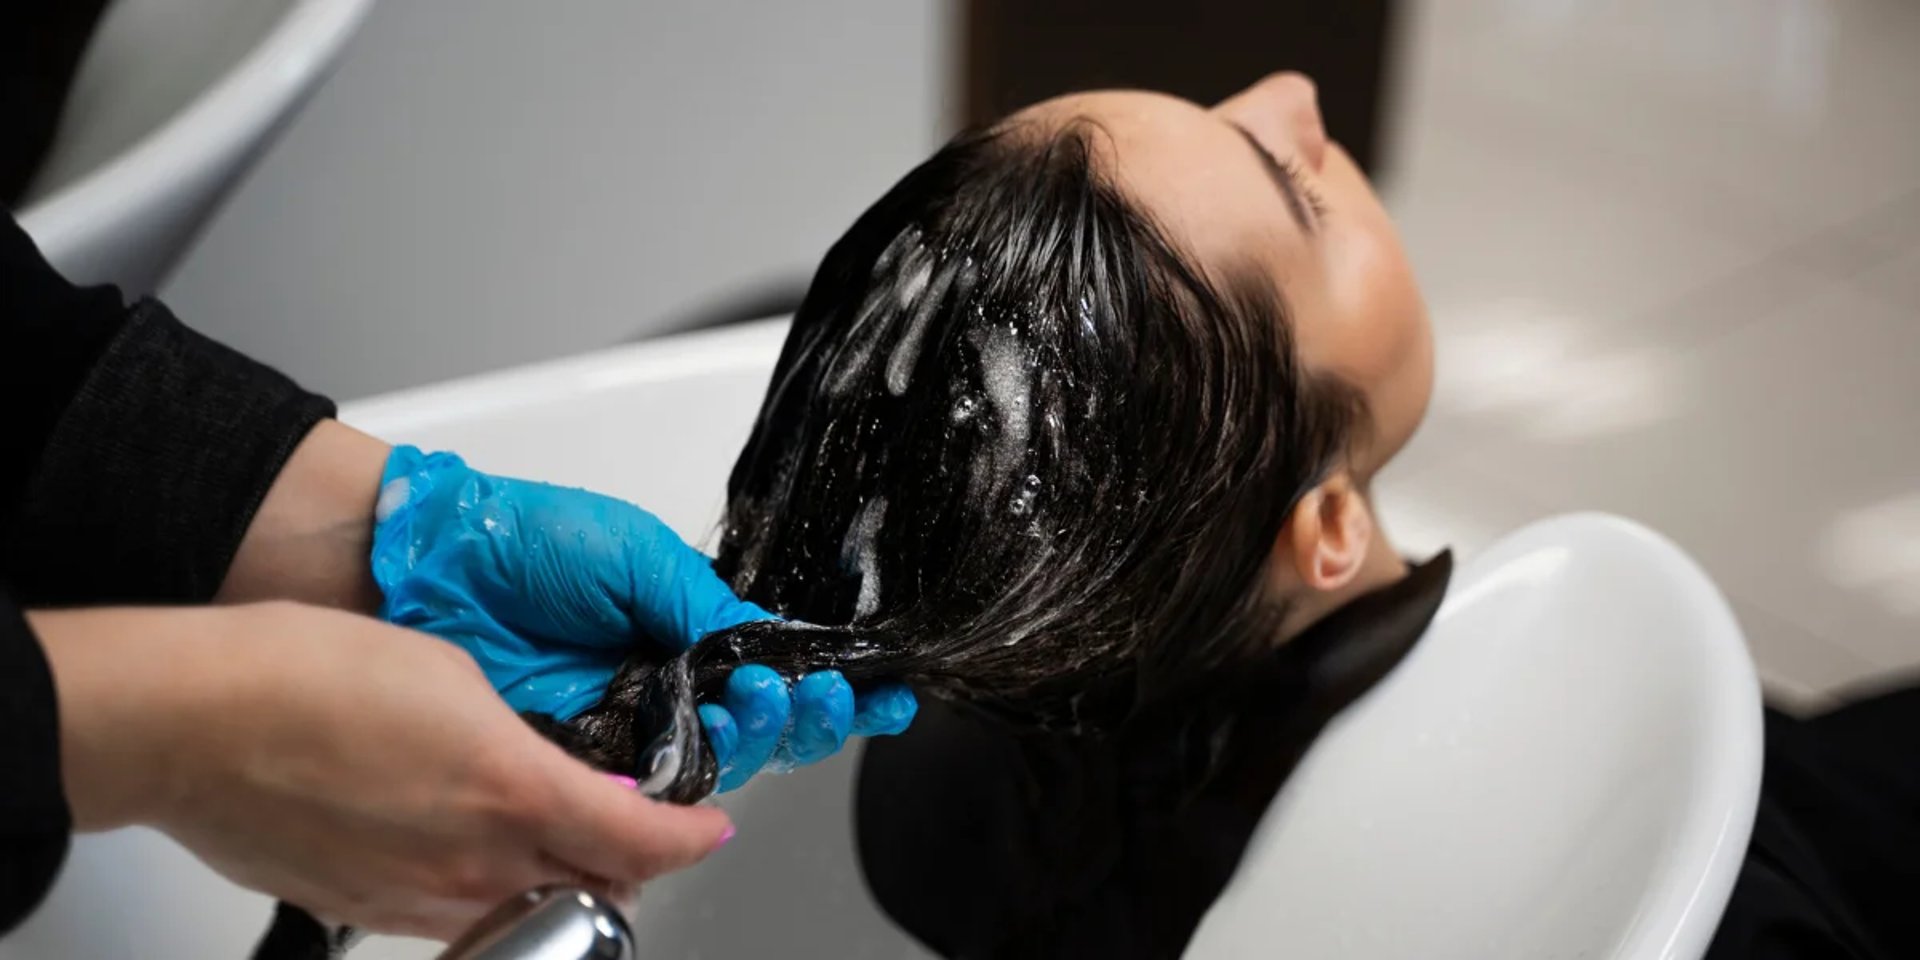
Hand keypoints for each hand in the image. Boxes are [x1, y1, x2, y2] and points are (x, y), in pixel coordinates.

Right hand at [32, 602, 731, 938]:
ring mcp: (417, 900)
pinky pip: (452, 919)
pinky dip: (484, 893)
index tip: (707, 826)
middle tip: (635, 826)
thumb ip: (525, 740)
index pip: (643, 843)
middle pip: (595, 891)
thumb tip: (548, 774)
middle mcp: (475, 865)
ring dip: (556, 882)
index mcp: (514, 795)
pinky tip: (462, 848)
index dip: (690, 838)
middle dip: (628, 864)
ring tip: (547, 837)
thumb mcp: (456, 677)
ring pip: (525, 912)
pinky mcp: (365, 912)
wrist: (196, 718)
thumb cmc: (310, 675)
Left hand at [369, 446, 915, 789]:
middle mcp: (665, 681)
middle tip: (805, 696)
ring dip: (752, 740)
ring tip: (751, 706)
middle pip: (761, 727)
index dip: (828, 685)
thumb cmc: (524, 542)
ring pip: (718, 762)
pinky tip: (703, 751)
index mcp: (689, 625)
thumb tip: (770, 648)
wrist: (429, 567)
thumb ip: (709, 606)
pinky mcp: (583, 762)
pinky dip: (685, 780)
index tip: (875, 691)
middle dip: (802, 715)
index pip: (776, 667)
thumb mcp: (639, 556)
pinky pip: (649, 787)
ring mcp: (627, 725)